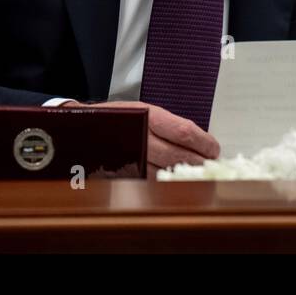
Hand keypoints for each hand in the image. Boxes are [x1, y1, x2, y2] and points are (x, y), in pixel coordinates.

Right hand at [85, 101, 219, 174]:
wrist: (82, 128)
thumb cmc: (117, 118)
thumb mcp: (142, 111)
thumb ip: (168, 124)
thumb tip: (200, 141)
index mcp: (147, 115)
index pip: (185, 132)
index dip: (204, 143)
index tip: (214, 149)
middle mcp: (139, 136)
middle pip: (179, 156)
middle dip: (199, 162)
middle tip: (210, 164)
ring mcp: (130, 157)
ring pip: (167, 173)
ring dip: (185, 176)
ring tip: (197, 174)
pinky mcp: (123, 174)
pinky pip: (152, 182)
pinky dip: (167, 183)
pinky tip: (175, 181)